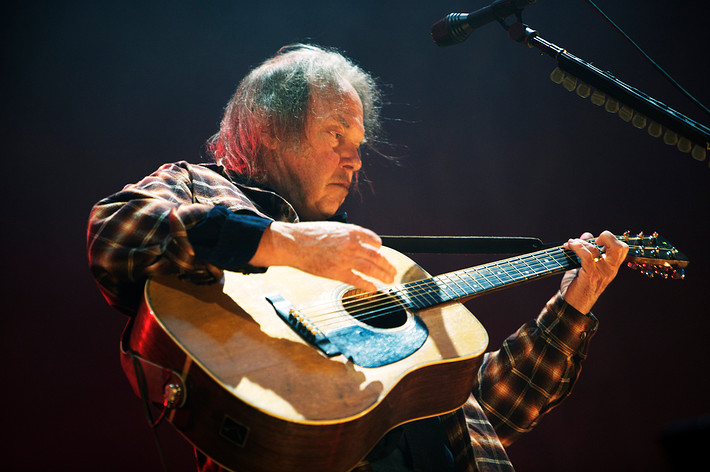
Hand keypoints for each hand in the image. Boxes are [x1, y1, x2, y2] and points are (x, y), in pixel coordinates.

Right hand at [249, 221, 396, 291]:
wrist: (292, 243)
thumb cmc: (308, 235)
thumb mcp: (331, 227)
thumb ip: (346, 234)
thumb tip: (358, 241)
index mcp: (350, 231)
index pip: (373, 239)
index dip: (379, 247)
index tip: (381, 251)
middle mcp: (351, 244)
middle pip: (376, 256)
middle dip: (387, 265)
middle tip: (394, 271)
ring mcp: (345, 259)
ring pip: (371, 268)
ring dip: (383, 275)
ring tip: (390, 280)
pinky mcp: (337, 272)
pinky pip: (357, 280)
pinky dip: (368, 285)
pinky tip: (374, 289)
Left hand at [560, 230, 628, 313]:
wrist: (572, 306)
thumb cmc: (577, 286)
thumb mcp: (584, 267)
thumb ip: (587, 251)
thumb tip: (586, 235)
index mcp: (612, 268)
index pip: (622, 249)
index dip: (610, 239)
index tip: (595, 240)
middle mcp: (610, 270)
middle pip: (620, 247)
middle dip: (606, 236)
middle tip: (593, 240)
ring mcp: (602, 273)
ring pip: (595, 249)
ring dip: (580, 243)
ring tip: (571, 243)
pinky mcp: (591, 276)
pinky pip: (586, 256)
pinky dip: (577, 247)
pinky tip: (569, 246)